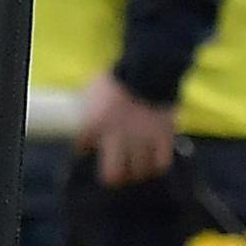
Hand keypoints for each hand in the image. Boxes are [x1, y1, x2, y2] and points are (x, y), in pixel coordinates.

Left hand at [76, 74, 178, 189]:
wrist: (148, 69)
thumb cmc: (117, 75)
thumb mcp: (93, 86)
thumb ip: (89, 101)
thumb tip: (84, 107)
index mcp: (96, 124)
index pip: (83, 147)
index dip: (82, 149)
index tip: (84, 149)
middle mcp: (118, 138)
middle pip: (114, 174)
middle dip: (113, 177)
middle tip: (114, 175)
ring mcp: (142, 139)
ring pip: (138, 170)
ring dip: (136, 172)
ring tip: (135, 171)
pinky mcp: (163, 137)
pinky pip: (161, 162)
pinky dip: (157, 165)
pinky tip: (154, 164)